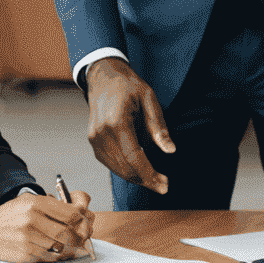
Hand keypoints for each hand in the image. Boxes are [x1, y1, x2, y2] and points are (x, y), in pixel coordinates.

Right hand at [0, 193, 95, 262]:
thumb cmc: (9, 216)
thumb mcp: (29, 201)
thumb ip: (53, 206)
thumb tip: (80, 213)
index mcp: (36, 204)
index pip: (71, 213)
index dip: (83, 219)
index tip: (86, 221)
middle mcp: (33, 220)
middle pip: (69, 232)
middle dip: (81, 236)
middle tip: (84, 236)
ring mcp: (29, 239)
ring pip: (62, 246)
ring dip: (71, 247)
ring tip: (73, 244)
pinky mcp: (26, 254)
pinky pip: (50, 257)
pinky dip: (59, 255)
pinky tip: (59, 251)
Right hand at [85, 58, 171, 193]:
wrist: (103, 76)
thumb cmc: (128, 85)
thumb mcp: (149, 99)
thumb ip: (158, 127)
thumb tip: (170, 150)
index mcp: (116, 122)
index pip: (133, 158)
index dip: (149, 175)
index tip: (164, 185)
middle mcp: (101, 133)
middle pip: (125, 167)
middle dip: (145, 180)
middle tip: (163, 186)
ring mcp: (94, 138)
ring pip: (116, 168)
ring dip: (136, 178)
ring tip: (155, 179)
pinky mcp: (93, 141)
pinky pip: (110, 163)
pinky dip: (125, 169)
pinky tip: (139, 169)